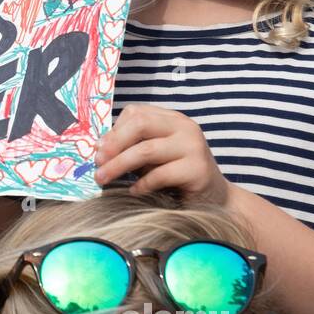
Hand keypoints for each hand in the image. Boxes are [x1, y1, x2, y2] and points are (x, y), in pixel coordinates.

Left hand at [94, 104, 229, 204]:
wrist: (216, 199)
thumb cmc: (177, 178)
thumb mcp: (152, 158)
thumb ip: (131, 148)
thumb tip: (98, 148)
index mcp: (172, 119)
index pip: (136, 113)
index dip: (113, 131)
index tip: (97, 151)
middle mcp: (185, 127)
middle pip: (140, 124)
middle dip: (113, 145)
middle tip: (97, 164)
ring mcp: (193, 146)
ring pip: (146, 150)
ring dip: (118, 166)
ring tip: (103, 179)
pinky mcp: (198, 169)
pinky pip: (160, 175)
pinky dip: (141, 184)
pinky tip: (134, 192)